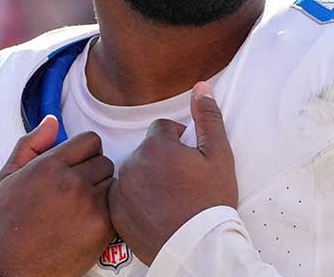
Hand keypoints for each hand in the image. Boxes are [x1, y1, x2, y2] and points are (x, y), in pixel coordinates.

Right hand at [0, 116, 115, 276]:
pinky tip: (88, 219)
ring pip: (113, 181)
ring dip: (101, 189)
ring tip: (81, 204)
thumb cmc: (7, 224)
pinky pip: (116, 205)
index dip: (83, 151)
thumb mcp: (7, 177)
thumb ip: (30, 144)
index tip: (75, 164)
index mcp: (49, 166)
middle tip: (75, 188)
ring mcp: (90, 205)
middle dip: (92, 170)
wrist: (13, 268)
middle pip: (104, 160)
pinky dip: (107, 210)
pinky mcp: (102, 227)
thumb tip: (51, 120)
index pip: (90, 140)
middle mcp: (72, 183)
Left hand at [109, 81, 237, 264]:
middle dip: (161, 160)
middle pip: (146, 150)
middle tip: (181, 183)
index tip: (190, 162)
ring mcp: (120, 189)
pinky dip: (134, 199)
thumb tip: (202, 86)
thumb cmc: (211, 202)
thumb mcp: (219, 156)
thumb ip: (208, 117)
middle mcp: (131, 163)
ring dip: (147, 178)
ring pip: (133, 171)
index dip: (179, 143)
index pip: (162, 129)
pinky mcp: (115, 212)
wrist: (198, 247)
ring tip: (168, 199)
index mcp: (155, 146)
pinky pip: (122, 195)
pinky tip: (154, 211)